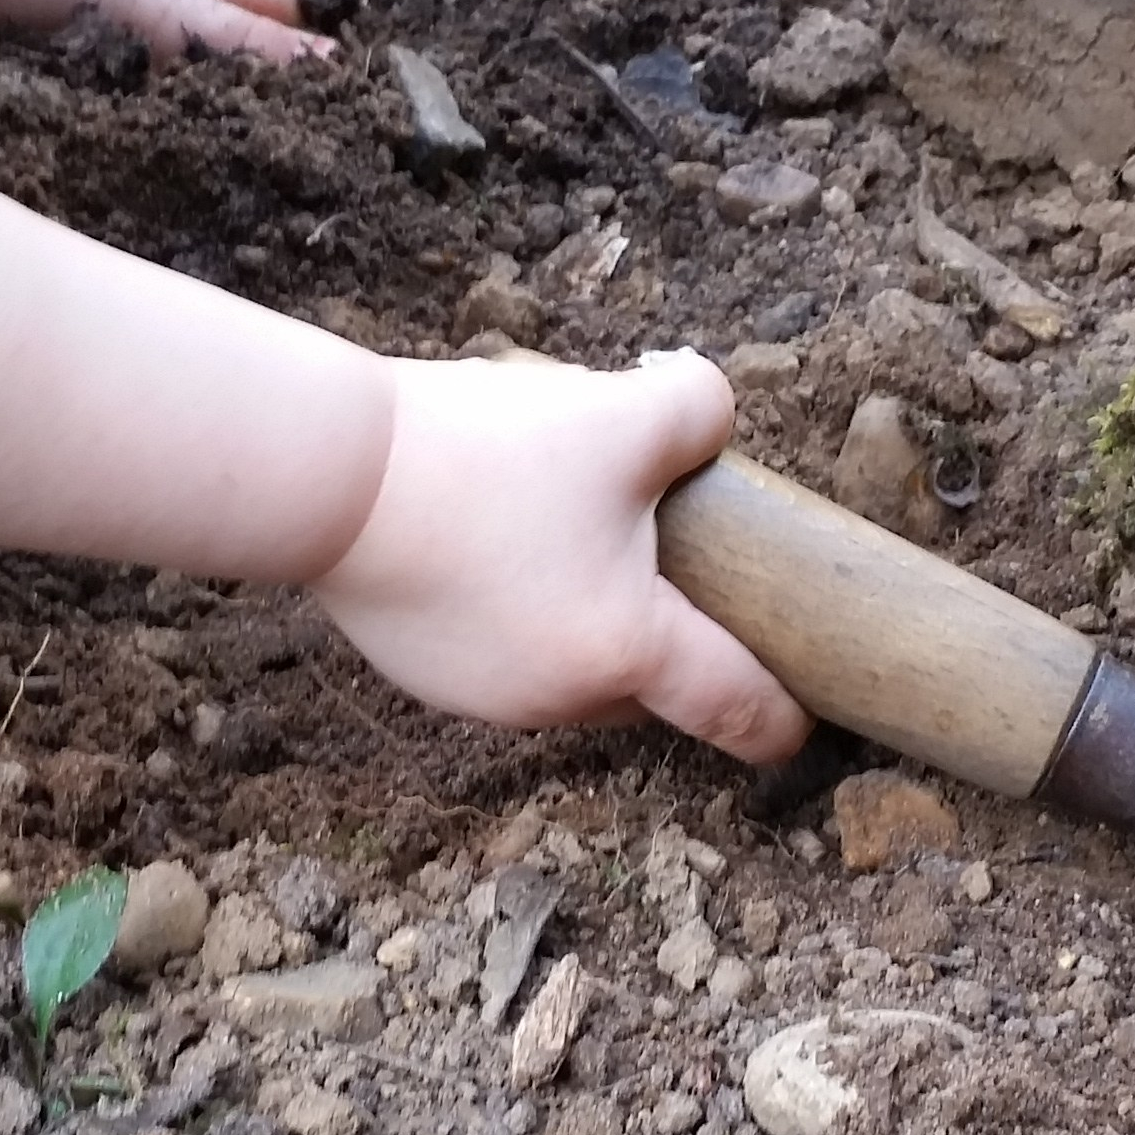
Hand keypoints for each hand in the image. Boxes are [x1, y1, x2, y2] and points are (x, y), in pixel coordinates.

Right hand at [311, 349, 809, 761]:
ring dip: (586, 610)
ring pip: (573, 662)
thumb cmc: (487, 456)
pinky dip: (517, 606)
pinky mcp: (426, 674)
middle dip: (665, 623)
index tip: (801, 724)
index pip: (734, 707)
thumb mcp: (621, 413)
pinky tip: (488, 532)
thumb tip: (713, 418)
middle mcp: (562, 698)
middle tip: (653, 533)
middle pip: (649, 679)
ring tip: (556, 515)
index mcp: (627, 651)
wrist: (332, 479)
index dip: (781, 719)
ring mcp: (488, 697)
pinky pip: (504, 647)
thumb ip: (700, 411)